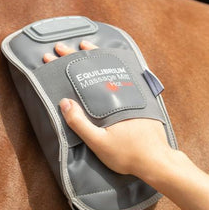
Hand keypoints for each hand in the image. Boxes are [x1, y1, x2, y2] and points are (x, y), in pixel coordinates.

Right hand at [43, 41, 181, 185]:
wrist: (158, 161)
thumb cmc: (128, 154)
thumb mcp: (99, 142)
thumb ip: (80, 123)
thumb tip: (65, 102)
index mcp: (112, 98)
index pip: (84, 74)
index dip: (66, 63)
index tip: (50, 55)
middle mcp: (124, 90)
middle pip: (97, 65)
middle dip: (77, 55)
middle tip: (60, 47)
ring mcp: (135, 93)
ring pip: (113, 66)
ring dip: (97, 56)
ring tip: (84, 48)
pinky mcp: (141, 99)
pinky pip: (125, 75)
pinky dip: (115, 66)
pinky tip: (110, 65)